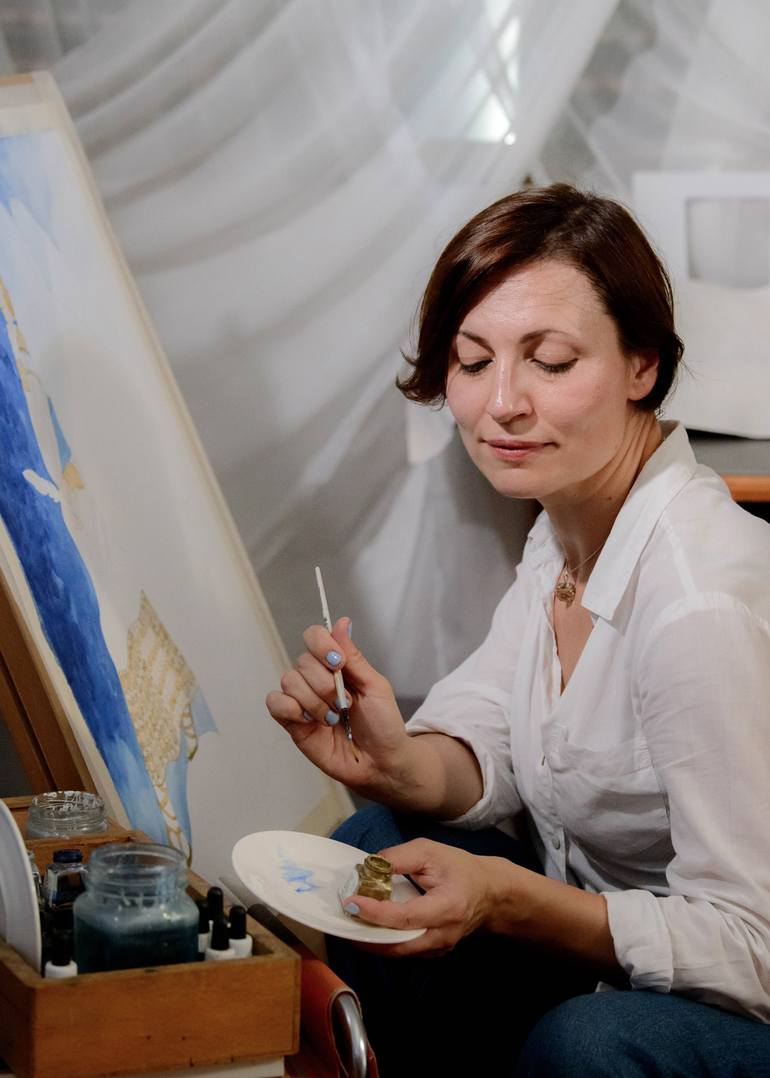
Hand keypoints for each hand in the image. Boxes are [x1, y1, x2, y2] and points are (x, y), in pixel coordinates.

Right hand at [265, 618, 414, 796]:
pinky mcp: (292, 723)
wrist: (382, 762)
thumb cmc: (383, 724)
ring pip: (289, 681)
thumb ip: (354, 656)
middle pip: (302, 661)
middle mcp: (315, 679)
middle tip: (346, 703)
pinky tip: (311, 721)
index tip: (339, 662)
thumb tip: (341, 622)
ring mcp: (302, 701)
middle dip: (326, 683)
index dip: (322, 644)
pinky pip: (275, 703)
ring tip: (334, 718)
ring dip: (315, 701)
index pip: (314, 637)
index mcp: (336, 665)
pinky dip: (291, 708)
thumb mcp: (375, 685)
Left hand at [341, 838, 520, 956]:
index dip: (376, 912)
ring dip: (372, 940)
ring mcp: (440, 948)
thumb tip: (369, 867)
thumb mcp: (430, 851)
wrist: (489, 893)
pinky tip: (368, 928)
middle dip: (366, 935)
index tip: (351, 901)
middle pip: (398, 944)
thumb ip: (399, 858)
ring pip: (398, 952)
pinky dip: (384, 942)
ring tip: (349, 923)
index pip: (405, 917)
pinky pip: (404, 951)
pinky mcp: (434, 952)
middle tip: (342, 918)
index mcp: (447, 907)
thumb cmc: (460, 869)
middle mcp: (444, 934)